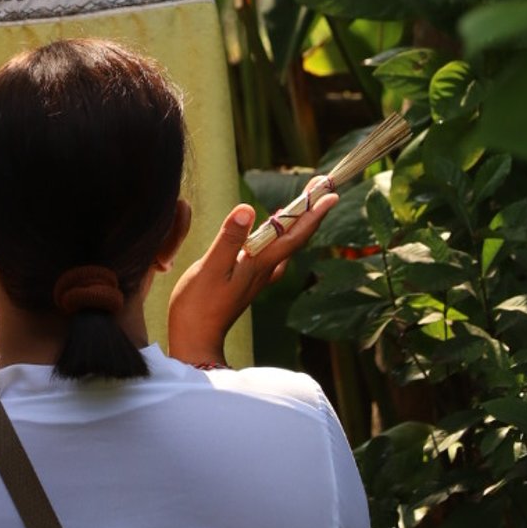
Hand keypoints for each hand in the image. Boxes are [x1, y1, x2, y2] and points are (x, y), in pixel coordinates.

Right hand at [165, 181, 335, 368]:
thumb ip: (229, 239)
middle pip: (295, 236)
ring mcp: (257, 277)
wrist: (195, 342)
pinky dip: (279, 236)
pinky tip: (274, 234)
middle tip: (322, 185)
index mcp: (259, 264)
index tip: (331, 192)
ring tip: (303, 201)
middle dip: (310, 209)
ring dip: (297, 221)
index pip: (293, 234)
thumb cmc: (198, 307)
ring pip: (285, 244)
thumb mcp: (210, 268)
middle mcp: (264, 270)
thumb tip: (248, 208)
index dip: (313, 212)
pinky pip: (272, 252)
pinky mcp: (247, 281)